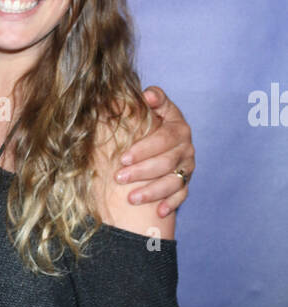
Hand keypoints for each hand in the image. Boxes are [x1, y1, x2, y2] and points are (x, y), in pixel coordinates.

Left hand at [115, 87, 194, 216]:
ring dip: (153, 192)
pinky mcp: (186, 183)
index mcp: (178, 128)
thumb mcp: (153, 107)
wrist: (162, 139)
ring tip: (131, 199)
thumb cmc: (151, 122)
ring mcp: (187, 167)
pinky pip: (182, 195)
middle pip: (166, 163)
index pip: (164, 138)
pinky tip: (159, 212)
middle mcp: (186, 148)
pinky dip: (172, 204)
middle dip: (142, 172)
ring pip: (173, 182)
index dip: (144, 149)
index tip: (123, 157)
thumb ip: (152, 99)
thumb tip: (147, 94)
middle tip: (119, 178)